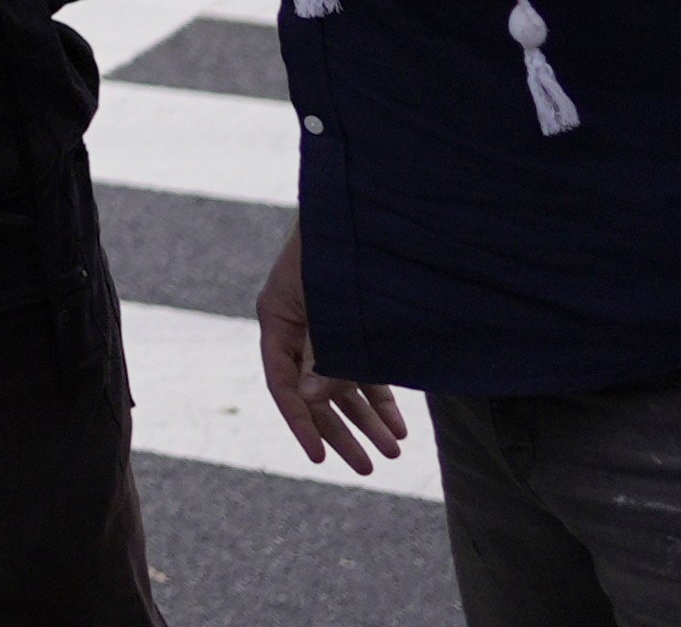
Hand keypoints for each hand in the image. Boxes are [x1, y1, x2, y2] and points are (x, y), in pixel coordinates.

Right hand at [251, 225, 405, 473]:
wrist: (367, 212)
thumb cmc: (342, 254)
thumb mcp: (330, 307)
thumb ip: (320, 353)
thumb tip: (306, 399)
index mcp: (279, 318)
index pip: (282, 383)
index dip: (301, 422)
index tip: (320, 457)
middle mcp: (299, 327)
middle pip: (314, 391)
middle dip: (344, 431)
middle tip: (369, 468)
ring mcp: (328, 327)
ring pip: (343, 384)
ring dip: (368, 420)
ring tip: (395, 452)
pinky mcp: (355, 324)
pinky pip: (365, 369)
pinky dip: (382, 398)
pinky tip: (402, 425)